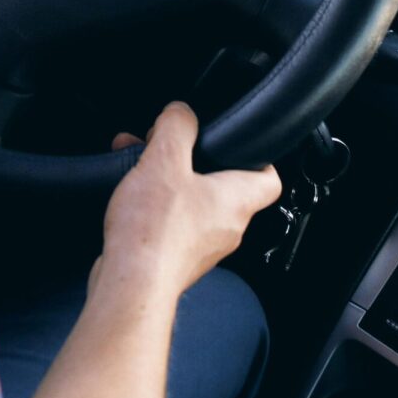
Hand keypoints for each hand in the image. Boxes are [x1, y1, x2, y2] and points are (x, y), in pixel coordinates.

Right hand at [94, 103, 280, 298]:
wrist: (130, 285)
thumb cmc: (154, 231)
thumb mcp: (164, 160)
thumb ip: (177, 127)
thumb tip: (181, 112)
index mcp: (236, 201)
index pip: (269, 178)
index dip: (258, 156)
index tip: (238, 142)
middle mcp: (226, 228)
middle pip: (222, 186)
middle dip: (192, 161)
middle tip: (168, 146)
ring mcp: (202, 247)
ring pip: (192, 202)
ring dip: (167, 179)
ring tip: (138, 164)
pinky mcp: (176, 259)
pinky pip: (172, 223)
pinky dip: (154, 204)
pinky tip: (129, 195)